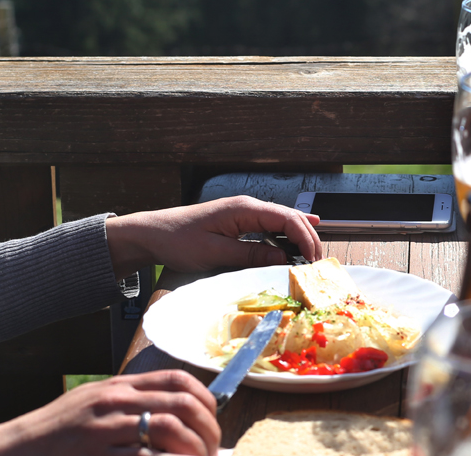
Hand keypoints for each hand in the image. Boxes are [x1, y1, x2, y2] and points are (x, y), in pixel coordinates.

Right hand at [0, 370, 219, 455]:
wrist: (17, 447)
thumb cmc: (59, 427)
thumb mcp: (97, 401)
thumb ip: (133, 399)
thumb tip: (176, 407)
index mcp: (120, 386)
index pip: (177, 379)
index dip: (205, 397)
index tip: (214, 416)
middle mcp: (117, 401)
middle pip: (181, 403)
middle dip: (207, 427)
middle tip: (214, 447)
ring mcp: (107, 428)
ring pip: (168, 428)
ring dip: (193, 447)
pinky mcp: (98, 453)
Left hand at [105, 195, 321, 279]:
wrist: (152, 234)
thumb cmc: (178, 241)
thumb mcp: (215, 253)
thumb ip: (250, 255)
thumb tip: (283, 260)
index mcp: (244, 209)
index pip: (287, 219)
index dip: (305, 238)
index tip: (313, 260)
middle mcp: (248, 207)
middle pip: (290, 218)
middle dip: (308, 238)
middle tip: (318, 263)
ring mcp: (244, 213)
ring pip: (283, 221)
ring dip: (299, 237)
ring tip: (311, 257)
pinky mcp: (239, 222)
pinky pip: (271, 225)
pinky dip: (288, 232)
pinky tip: (302, 233)